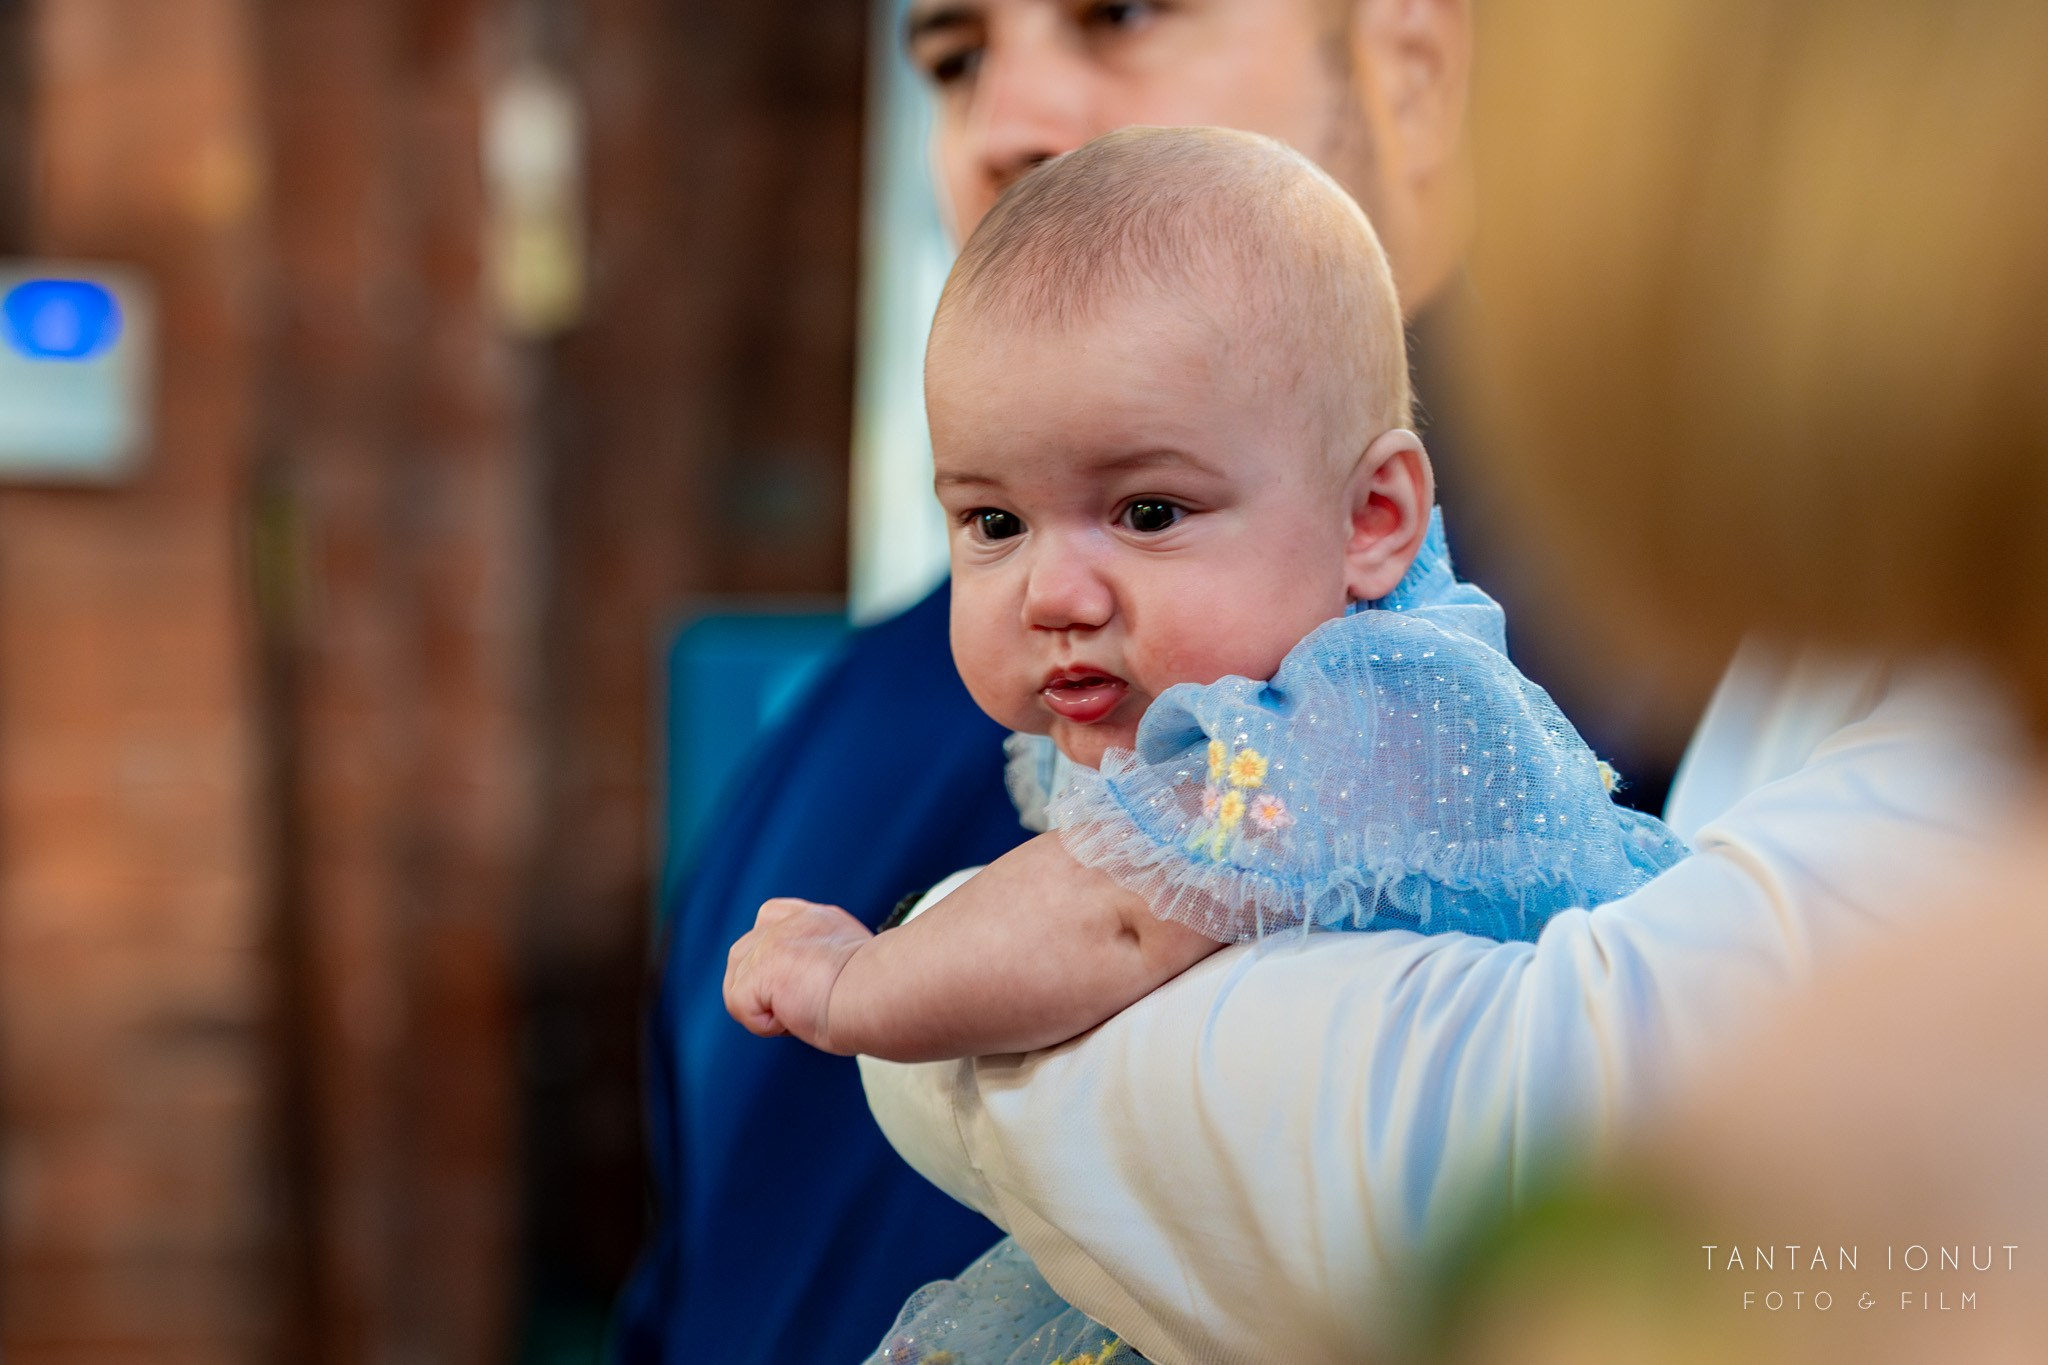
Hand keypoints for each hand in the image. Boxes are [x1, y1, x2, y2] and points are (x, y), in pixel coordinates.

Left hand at [723, 897, 873, 1051]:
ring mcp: (771, 942)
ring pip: (736, 985)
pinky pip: (740, 1007)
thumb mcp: (851, 964)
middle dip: (761, 989)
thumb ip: (823, 960)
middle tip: (805, 1003)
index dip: (774, 960)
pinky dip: (766, 1024)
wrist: (884, 993)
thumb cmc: (882, 993)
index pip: (770, 923)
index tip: (804, 983)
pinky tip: (797, 1017)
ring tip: (802, 1011)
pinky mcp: (760, 968)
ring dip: (764, 1008)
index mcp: (814, 918)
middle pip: (743, 957)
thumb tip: (809, 989)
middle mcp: (788, 922)